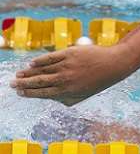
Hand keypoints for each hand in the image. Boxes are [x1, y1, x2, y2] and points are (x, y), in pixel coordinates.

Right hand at [11, 43, 136, 105]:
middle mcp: (64, 79)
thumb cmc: (98, 80)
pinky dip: (40, 61)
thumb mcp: (83, 94)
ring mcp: (66, 66)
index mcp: (67, 91)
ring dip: (28, 72)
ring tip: (19, 74)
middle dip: (23, 83)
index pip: (42, 93)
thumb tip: (52, 99)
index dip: (29, 93)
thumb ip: (67, 99)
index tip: (20, 92)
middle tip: (12, 83)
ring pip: (42, 70)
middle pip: (38, 82)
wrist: (114, 64)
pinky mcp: (70, 53)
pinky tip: (32, 63)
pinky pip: (50, 58)